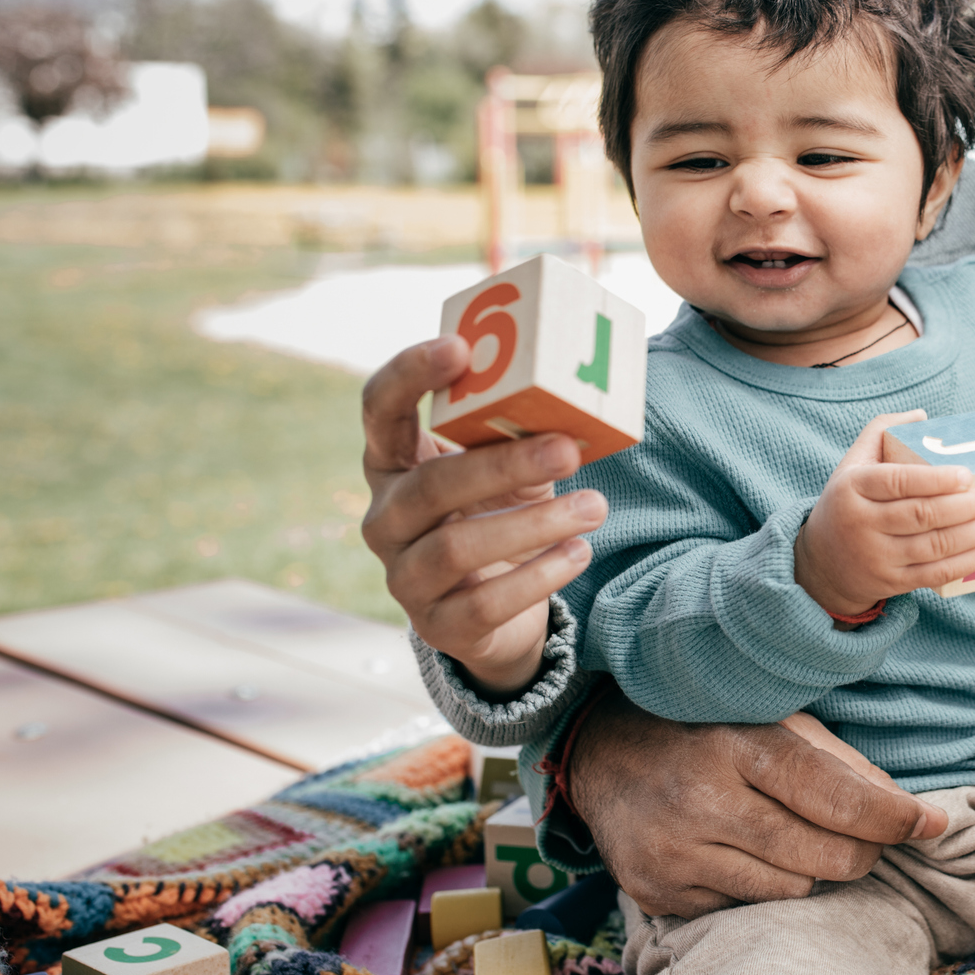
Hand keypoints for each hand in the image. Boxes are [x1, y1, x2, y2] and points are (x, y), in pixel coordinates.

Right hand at [360, 336, 607, 694]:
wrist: (495, 615)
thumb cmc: (498, 517)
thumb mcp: (506, 472)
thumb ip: (519, 437)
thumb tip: (574, 403)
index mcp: (393, 464)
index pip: (379, 409)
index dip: (409, 375)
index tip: (459, 348)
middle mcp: (385, 519)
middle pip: (430, 486)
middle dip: (503, 465)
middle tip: (567, 449)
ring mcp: (404, 576)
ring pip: (457, 548)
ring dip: (534, 525)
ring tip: (595, 507)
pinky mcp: (436, 626)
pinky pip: (485, 602)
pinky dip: (539, 575)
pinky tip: (579, 552)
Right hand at [565, 689, 948, 918]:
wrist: (598, 749)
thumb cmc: (704, 725)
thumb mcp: (769, 716)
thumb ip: (838, 759)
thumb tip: (908, 809)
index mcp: (737, 744)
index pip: (834, 793)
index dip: (891, 816)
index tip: (931, 823)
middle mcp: (702, 801)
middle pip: (821, 855)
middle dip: (863, 852)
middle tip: (869, 839)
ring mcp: (676, 853)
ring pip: (790, 891)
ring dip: (814, 873)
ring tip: (800, 840)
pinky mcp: (658, 892)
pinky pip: (746, 908)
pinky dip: (764, 888)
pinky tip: (748, 854)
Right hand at [793, 410, 974, 616]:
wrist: (821, 564)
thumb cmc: (846, 504)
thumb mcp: (851, 464)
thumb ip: (881, 432)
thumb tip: (922, 415)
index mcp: (852, 488)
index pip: (899, 482)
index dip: (936, 479)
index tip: (967, 474)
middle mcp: (861, 523)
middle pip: (922, 515)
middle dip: (964, 507)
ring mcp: (876, 556)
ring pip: (934, 546)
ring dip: (973, 534)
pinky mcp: (890, 582)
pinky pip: (935, 574)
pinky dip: (965, 562)